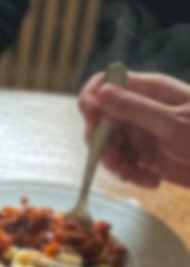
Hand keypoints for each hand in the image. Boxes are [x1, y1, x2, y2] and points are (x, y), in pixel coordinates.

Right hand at [77, 71, 189, 187]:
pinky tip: (151, 182)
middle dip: (101, 142)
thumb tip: (100, 92)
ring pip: (107, 144)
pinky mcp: (148, 156)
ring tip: (135, 177)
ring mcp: (143, 133)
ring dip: (115, 163)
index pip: (105, 84)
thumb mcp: (174, 124)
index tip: (93, 122)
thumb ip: (135, 108)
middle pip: (100, 119)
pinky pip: (124, 163)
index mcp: (149, 91)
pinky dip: (130, 175)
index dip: (92, 100)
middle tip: (116, 162)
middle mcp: (141, 110)